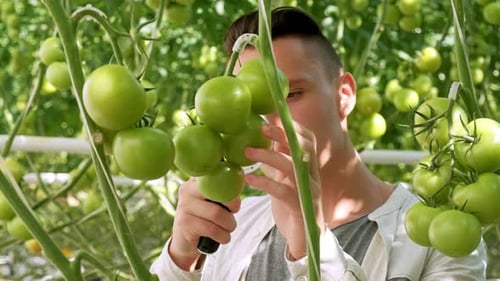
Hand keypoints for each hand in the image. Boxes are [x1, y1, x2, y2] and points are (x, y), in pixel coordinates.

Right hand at [169, 178, 240, 269]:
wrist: (185, 241)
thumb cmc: (204, 218)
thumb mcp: (212, 201)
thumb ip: (223, 189)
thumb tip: (243, 179)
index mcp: (195, 180)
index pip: (216, 175)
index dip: (231, 186)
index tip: (235, 199)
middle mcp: (187, 190)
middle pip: (219, 193)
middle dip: (233, 205)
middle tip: (234, 212)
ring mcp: (184, 206)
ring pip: (217, 214)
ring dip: (230, 224)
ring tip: (229, 227)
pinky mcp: (184, 224)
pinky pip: (212, 229)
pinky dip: (223, 236)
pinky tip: (223, 237)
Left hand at [244, 122, 323, 259]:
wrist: (305, 238)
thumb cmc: (292, 204)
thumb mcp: (285, 177)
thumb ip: (279, 158)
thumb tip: (263, 134)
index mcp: (310, 166)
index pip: (309, 140)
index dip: (294, 127)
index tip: (274, 116)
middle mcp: (313, 176)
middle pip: (304, 149)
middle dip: (284, 135)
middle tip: (261, 128)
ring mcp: (309, 191)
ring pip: (292, 167)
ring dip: (269, 157)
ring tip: (247, 153)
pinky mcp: (301, 207)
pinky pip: (283, 191)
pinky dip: (265, 183)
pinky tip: (249, 179)